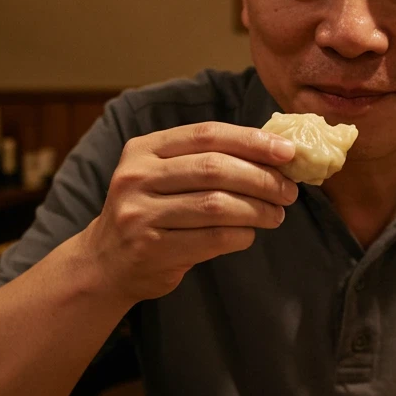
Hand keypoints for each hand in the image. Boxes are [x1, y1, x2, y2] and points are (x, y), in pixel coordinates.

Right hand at [80, 122, 297, 306]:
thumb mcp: (164, 175)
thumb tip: (274, 154)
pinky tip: (250, 234)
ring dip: (257, 209)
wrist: (106, 261)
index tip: (287, 151)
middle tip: (289, 190)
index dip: (251, 140)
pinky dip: (241, 235)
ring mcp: (140, 213)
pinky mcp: (151, 248)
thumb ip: (205, 160)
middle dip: (261, 178)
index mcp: (144, 149)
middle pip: (214, 168)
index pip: (206, 134)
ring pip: (216, 205)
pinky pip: (212, 239)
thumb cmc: (151, 212)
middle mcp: (137, 177)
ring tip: (276, 214)